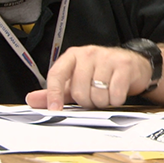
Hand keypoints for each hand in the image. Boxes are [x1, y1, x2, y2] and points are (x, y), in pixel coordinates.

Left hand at [26, 45, 151, 109]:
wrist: (132, 65)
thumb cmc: (101, 73)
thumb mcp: (76, 80)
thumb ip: (55, 90)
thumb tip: (31, 99)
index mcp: (73, 56)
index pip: (57, 74)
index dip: (53, 94)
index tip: (55, 109)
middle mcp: (89, 53)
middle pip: (79, 90)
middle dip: (87, 101)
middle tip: (93, 97)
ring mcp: (107, 57)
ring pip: (97, 95)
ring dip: (102, 102)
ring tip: (106, 94)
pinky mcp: (124, 65)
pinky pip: (115, 94)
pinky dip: (116, 100)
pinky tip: (117, 93)